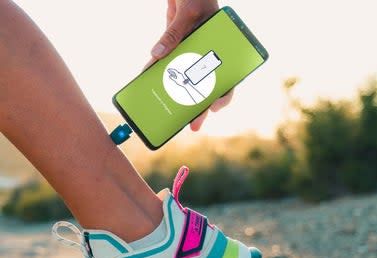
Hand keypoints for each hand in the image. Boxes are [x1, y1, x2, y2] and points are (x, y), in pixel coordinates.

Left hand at [147, 0, 233, 130]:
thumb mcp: (188, 13)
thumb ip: (173, 33)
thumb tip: (156, 55)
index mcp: (224, 49)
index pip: (228, 77)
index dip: (223, 96)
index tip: (214, 108)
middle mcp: (209, 55)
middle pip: (206, 86)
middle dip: (199, 107)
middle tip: (193, 126)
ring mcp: (191, 53)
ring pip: (185, 80)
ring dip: (176, 95)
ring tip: (168, 114)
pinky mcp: (175, 47)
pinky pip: (167, 64)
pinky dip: (157, 73)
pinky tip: (148, 84)